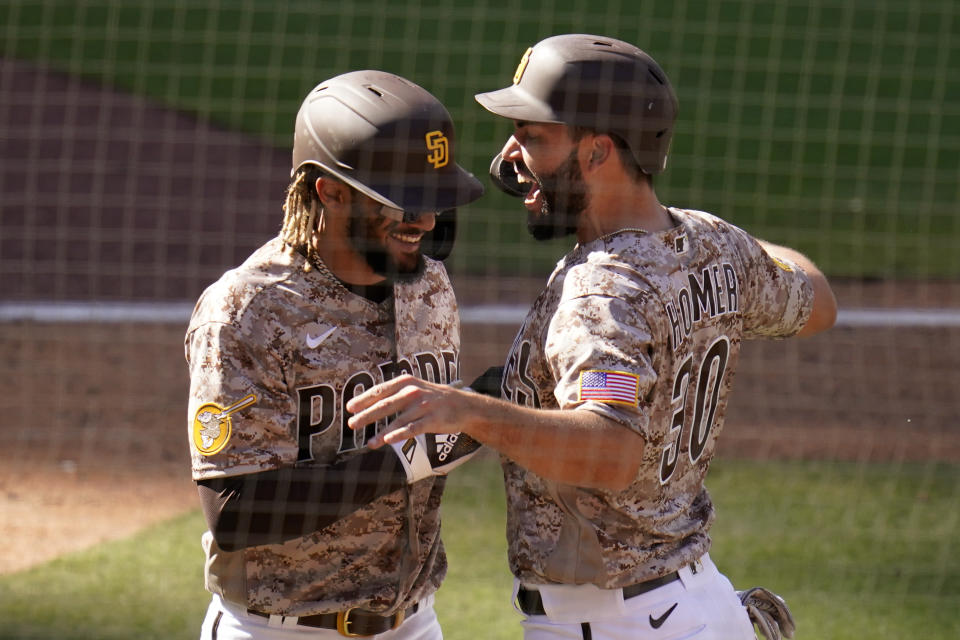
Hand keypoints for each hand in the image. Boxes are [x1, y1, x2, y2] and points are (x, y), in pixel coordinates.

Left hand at [346, 374, 473, 447]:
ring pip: (398, 420)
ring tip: (369, 443)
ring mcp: (423, 406)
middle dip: (366, 415)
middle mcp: (413, 392)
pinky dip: (400, 434)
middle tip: (351, 424)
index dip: (363, 399)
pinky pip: (413, 428)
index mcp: (405, 382)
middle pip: (385, 404)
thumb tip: (368, 403)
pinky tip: (388, 440)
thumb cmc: (432, 398)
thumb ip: (394, 393)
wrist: (464, 405)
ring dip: (382, 432)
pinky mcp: (433, 419)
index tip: (349, 408)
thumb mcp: (414, 388)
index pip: (380, 390)